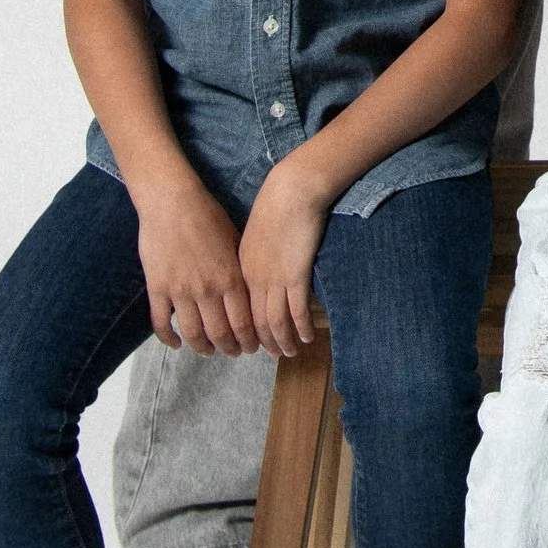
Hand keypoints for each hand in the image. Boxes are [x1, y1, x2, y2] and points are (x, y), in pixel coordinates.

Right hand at [135, 180, 255, 354]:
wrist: (172, 201)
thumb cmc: (208, 216)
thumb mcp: (235, 240)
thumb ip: (241, 268)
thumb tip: (253, 290)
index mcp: (230, 278)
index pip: (244, 322)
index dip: (249, 340)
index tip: (252, 347)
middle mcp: (207, 290)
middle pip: (220, 333)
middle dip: (230, 348)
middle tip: (233, 354)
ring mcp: (180, 291)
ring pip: (193, 333)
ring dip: (203, 348)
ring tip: (208, 352)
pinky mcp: (157, 288)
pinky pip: (161, 323)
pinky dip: (169, 339)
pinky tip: (176, 344)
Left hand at [241, 155, 334, 357]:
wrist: (290, 192)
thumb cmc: (276, 206)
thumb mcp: (256, 235)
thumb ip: (255, 258)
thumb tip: (261, 273)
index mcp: (241, 269)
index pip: (241, 311)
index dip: (249, 331)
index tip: (256, 342)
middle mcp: (254, 279)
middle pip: (256, 322)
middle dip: (265, 343)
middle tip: (274, 355)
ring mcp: (275, 279)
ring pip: (275, 321)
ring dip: (283, 341)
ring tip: (291, 352)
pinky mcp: (296, 275)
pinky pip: (296, 311)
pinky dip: (300, 328)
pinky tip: (306, 336)